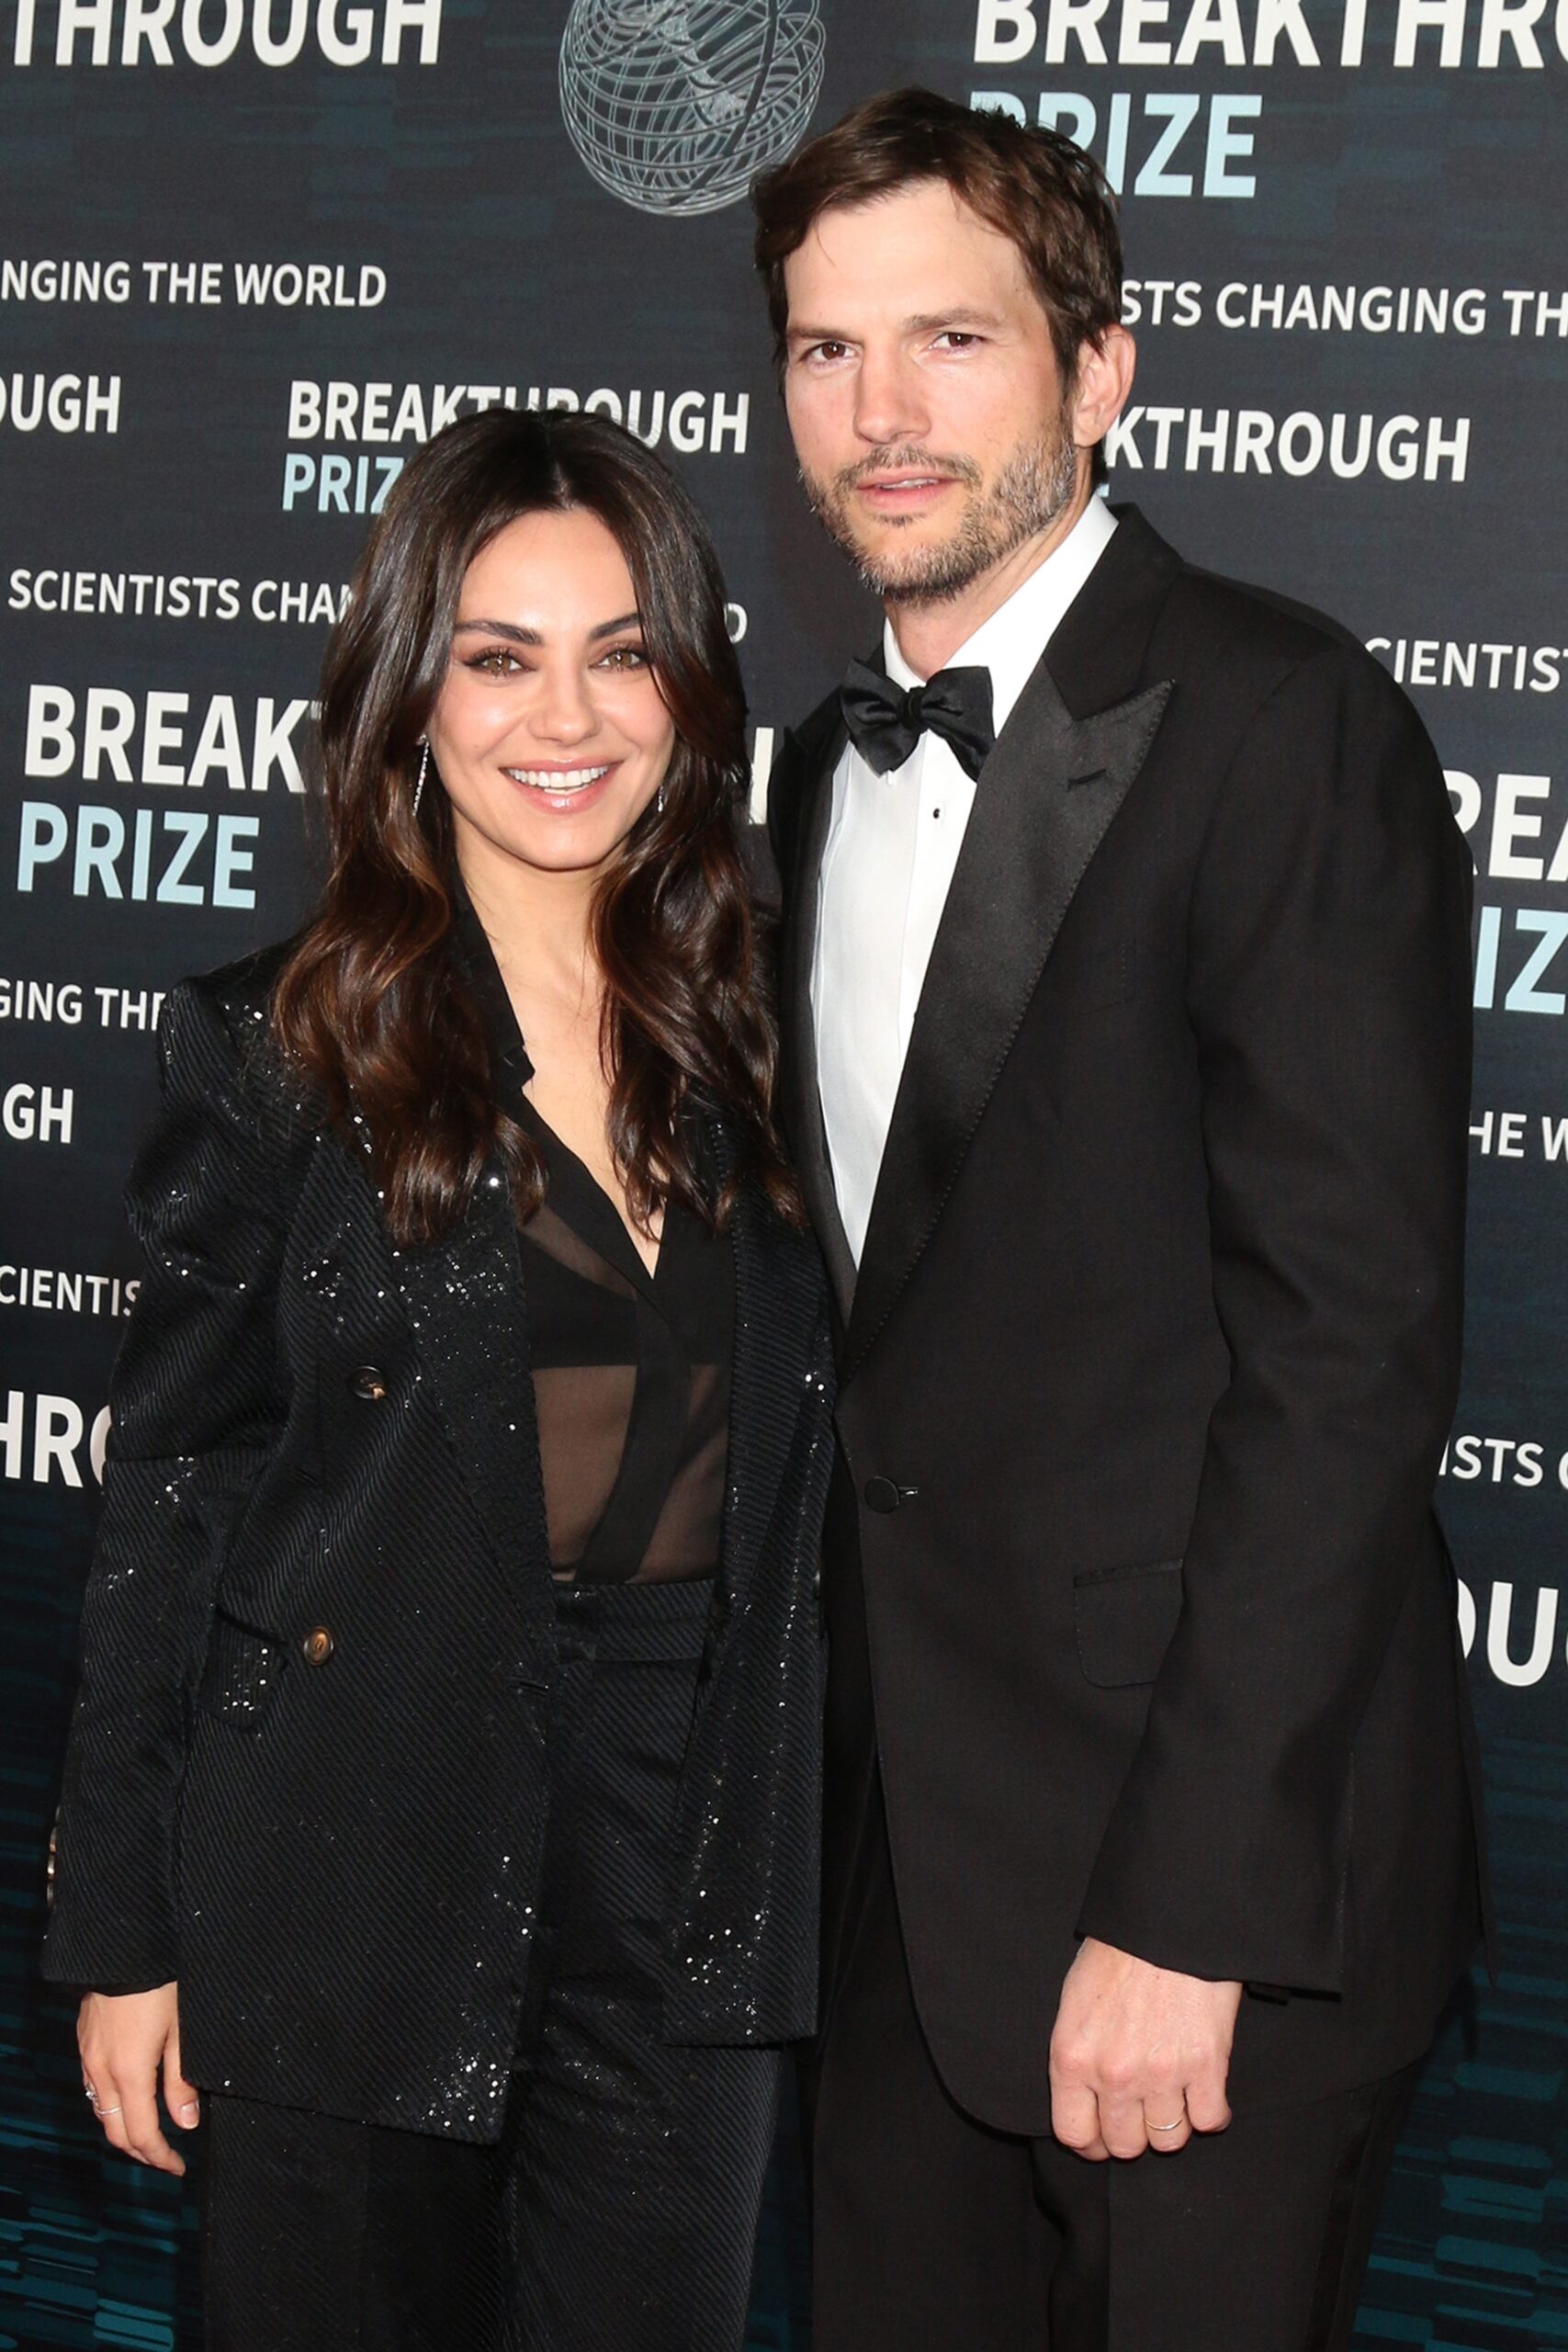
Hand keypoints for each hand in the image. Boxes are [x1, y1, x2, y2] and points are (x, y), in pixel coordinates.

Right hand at [78, 1984, 198, 2174]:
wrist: (123, 1947)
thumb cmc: (161, 1986)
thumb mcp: (181, 2032)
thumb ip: (180, 2081)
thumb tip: (186, 2123)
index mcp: (129, 2073)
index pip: (141, 2134)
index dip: (160, 2157)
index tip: (178, 2166)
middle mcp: (101, 2072)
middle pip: (115, 2131)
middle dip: (141, 2151)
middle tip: (166, 2158)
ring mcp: (88, 2058)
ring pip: (100, 2111)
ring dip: (123, 2129)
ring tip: (150, 2133)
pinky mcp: (84, 2043)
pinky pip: (93, 2088)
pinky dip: (110, 2105)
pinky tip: (128, 2098)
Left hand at [1049, 1938, 1240, 2160]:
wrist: (1167, 1920)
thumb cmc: (1119, 1953)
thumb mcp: (1075, 2002)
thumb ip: (1077, 2055)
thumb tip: (1084, 2097)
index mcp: (1072, 2057)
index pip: (1074, 2134)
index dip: (1091, 2142)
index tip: (1103, 2136)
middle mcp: (1113, 2074)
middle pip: (1125, 2146)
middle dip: (1133, 2133)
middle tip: (1142, 2112)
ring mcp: (1162, 2074)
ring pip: (1168, 2140)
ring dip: (1172, 2123)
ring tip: (1173, 2095)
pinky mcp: (1207, 2067)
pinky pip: (1210, 2120)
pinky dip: (1211, 2112)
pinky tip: (1204, 2091)